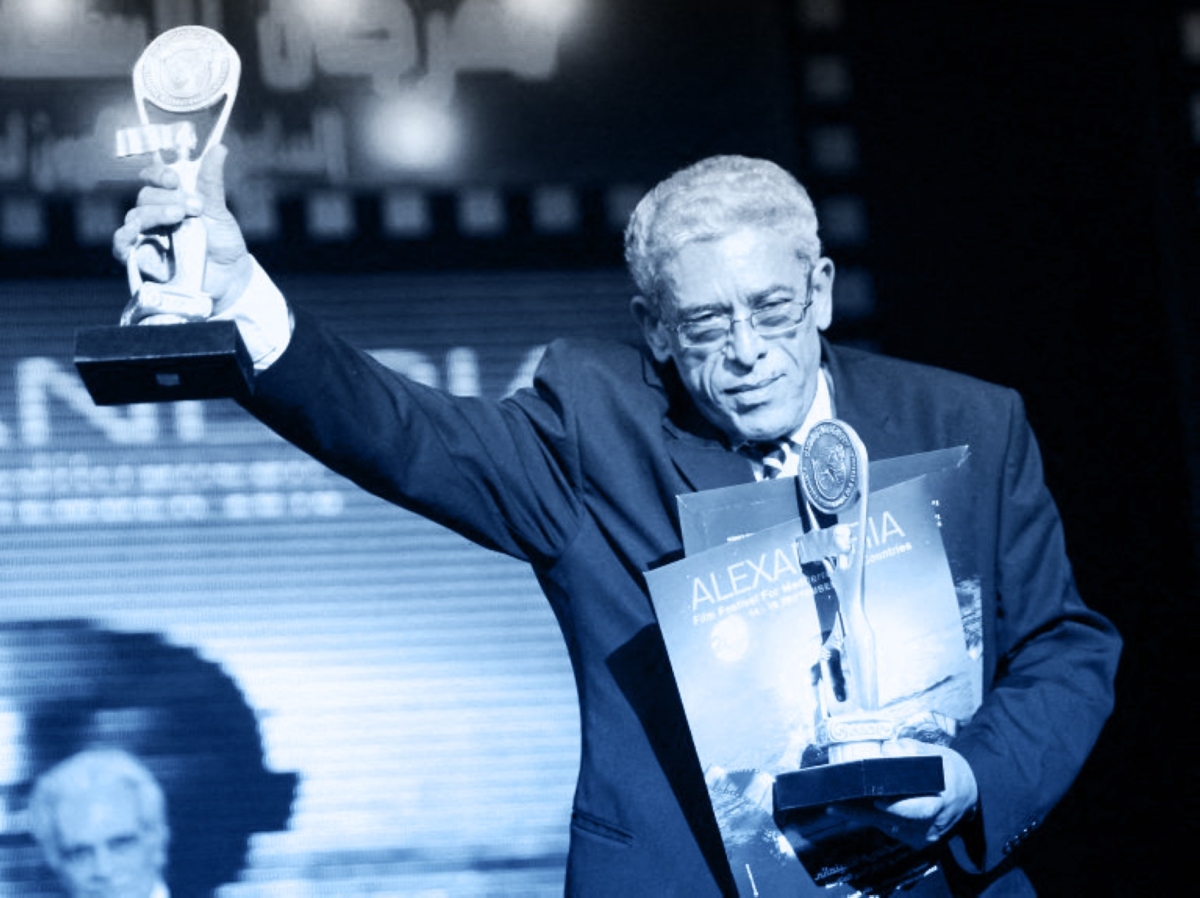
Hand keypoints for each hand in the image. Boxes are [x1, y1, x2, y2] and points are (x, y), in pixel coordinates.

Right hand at [112, 144, 251, 314]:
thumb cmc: (222, 243)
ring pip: (135, 217)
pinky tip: (135, 232)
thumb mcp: (218, 211)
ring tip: (178, 217)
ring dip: (154, 214)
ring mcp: (147, 236)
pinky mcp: (142, 259)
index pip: (153, 178)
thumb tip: (219, 148)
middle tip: (195, 208)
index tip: (174, 178)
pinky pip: (122, 245)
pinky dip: (124, 237)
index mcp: (171, 198)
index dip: (159, 174)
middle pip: (145, 196)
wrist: (230, 278)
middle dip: (168, 198)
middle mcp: (155, 214)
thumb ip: (211, 182)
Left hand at [827, 739, 977, 848]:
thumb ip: (911, 751)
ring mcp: (925, 835)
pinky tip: (848, 809)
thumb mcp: (937, 755)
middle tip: (838, 805)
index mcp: (943, 800)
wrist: (969, 794)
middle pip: (897, 820)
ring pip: (889, 826)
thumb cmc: (949, 771)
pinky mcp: (916, 840)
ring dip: (862, 815)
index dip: (898, 807)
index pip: (921, 809)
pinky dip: (871, 818)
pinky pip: (890, 829)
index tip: (878, 801)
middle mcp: (934, 823)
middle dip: (866, 812)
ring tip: (835, 805)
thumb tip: (887, 750)